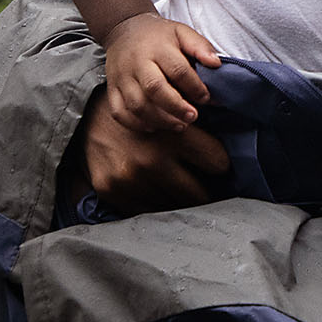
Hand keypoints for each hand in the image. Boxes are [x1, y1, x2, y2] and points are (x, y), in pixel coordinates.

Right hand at [77, 90, 229, 213]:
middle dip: (206, 190)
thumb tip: (233, 145)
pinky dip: (156, 205)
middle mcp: (153, 161)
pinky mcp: (113, 192)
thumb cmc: (141, 113)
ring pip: (174, 206)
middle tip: (206, 188)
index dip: (221, 165)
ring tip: (180, 189)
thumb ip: (199, 128)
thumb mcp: (172, 110)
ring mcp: (131, 180)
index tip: (218, 167)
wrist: (89, 117)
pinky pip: (147, 211)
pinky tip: (157, 192)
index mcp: (174, 136)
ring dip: (180, 200)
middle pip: (199, 194)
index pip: (219, 163)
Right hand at [102, 12, 220, 132]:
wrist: (124, 29)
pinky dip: (136, 124)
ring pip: (137, 105)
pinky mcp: (111, 89)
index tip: (206, 98)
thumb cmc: (159, 35)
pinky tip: (154, 126)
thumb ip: (200, 46)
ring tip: (179, 125)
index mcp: (158, 48)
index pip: (178, 70)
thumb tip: (216, 64)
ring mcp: (122, 78)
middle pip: (155, 89)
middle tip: (193, 117)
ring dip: (159, 119)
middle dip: (176, 107)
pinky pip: (119, 112)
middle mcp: (137, 63)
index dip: (194, 87)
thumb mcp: (182, 32)